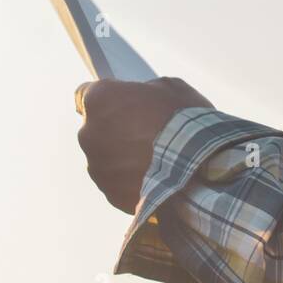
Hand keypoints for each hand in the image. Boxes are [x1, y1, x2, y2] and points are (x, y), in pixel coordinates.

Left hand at [75, 77, 211, 213]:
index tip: (118, 104)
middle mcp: (89, 134)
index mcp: (99, 100)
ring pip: (107, 159)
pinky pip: (119, 184)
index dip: (105, 99)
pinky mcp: (110, 194)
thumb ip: (146, 92)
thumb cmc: (184, 121)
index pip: (83, 94)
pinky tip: (159, 179)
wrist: (199, 169)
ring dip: (124, 158)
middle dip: (117, 130)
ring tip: (159, 160)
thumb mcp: (171, 89)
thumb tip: (144, 101)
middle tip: (149, 133)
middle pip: (97, 129)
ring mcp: (97, 168)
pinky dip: (134, 182)